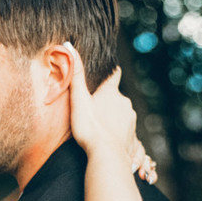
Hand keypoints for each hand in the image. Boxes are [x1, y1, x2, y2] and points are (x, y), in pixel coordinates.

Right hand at [68, 44, 156, 182]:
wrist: (106, 155)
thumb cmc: (89, 128)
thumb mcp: (78, 99)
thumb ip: (75, 74)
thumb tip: (69, 46)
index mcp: (111, 92)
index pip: (114, 74)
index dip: (110, 72)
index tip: (108, 71)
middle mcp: (125, 102)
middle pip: (116, 97)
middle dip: (107, 100)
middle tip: (93, 109)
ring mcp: (130, 119)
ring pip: (121, 113)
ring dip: (113, 117)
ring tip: (99, 127)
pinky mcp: (133, 135)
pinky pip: (124, 130)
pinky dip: (118, 132)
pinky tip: (108, 140)